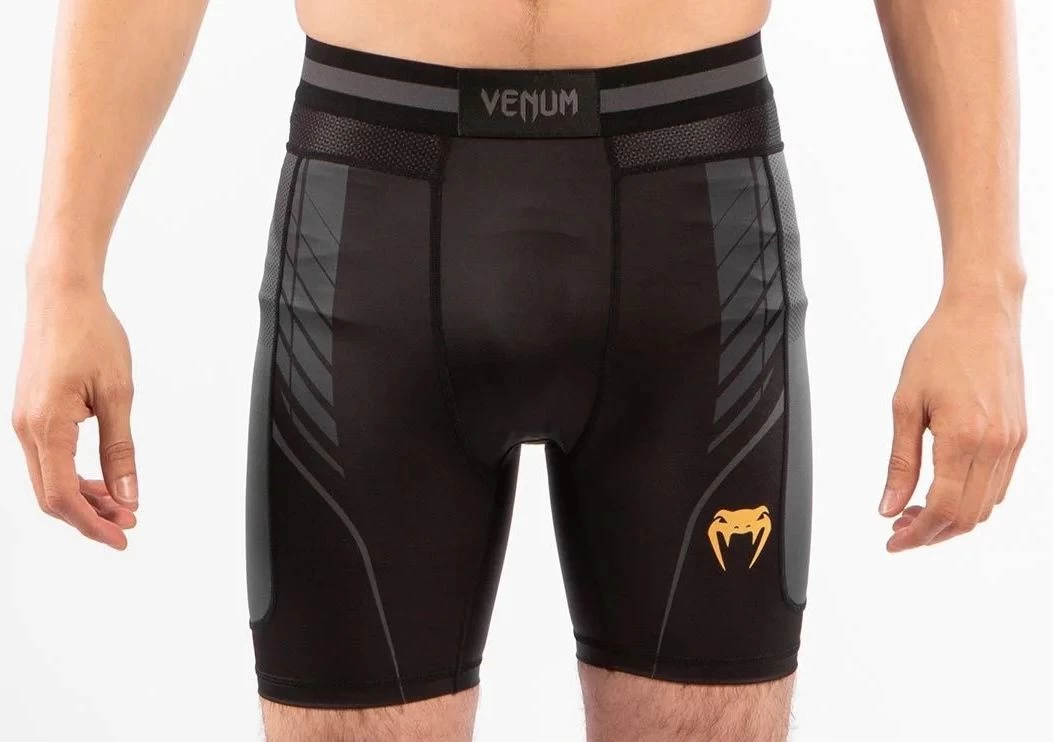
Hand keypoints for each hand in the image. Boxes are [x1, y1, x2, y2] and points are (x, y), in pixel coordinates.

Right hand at [12, 280, 137, 549]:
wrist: (62, 296)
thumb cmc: (91, 334)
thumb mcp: (118, 393)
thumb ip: (120, 448)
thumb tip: (127, 494)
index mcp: (46, 426)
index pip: (63, 496)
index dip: (92, 524)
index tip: (121, 538)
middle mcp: (25, 428)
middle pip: (52, 496)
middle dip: (90, 517)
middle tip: (129, 524)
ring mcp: (24, 421)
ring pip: (49, 479)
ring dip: (84, 498)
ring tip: (122, 505)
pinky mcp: (30, 413)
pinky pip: (48, 459)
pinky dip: (74, 476)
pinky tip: (102, 480)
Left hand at [879, 292, 1025, 550]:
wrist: (982, 315)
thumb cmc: (940, 349)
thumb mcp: (906, 404)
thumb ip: (900, 461)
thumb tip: (888, 507)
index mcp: (964, 437)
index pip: (942, 508)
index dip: (916, 533)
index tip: (892, 540)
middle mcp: (996, 445)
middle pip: (967, 516)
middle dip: (931, 533)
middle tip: (899, 530)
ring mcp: (1013, 442)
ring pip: (985, 506)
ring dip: (951, 519)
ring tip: (914, 511)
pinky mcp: (1019, 436)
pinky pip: (998, 485)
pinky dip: (971, 500)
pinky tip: (942, 490)